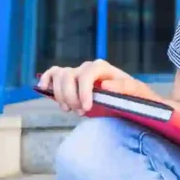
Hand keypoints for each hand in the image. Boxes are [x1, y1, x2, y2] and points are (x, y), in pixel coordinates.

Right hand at [37, 59, 157, 114]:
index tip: (86, 109)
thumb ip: (123, 87)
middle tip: (80, 112)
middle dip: (71, 97)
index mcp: (102, 67)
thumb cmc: (134, 95)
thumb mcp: (136, 92)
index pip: (86, 75)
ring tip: (69, 109)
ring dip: (60, 94)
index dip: (83, 91)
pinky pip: (53, 73)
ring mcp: (77, 72)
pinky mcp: (70, 80)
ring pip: (59, 76)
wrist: (130, 98)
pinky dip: (46, 79)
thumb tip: (104, 84)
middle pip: (68, 76)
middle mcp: (88, 67)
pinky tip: (44, 88)